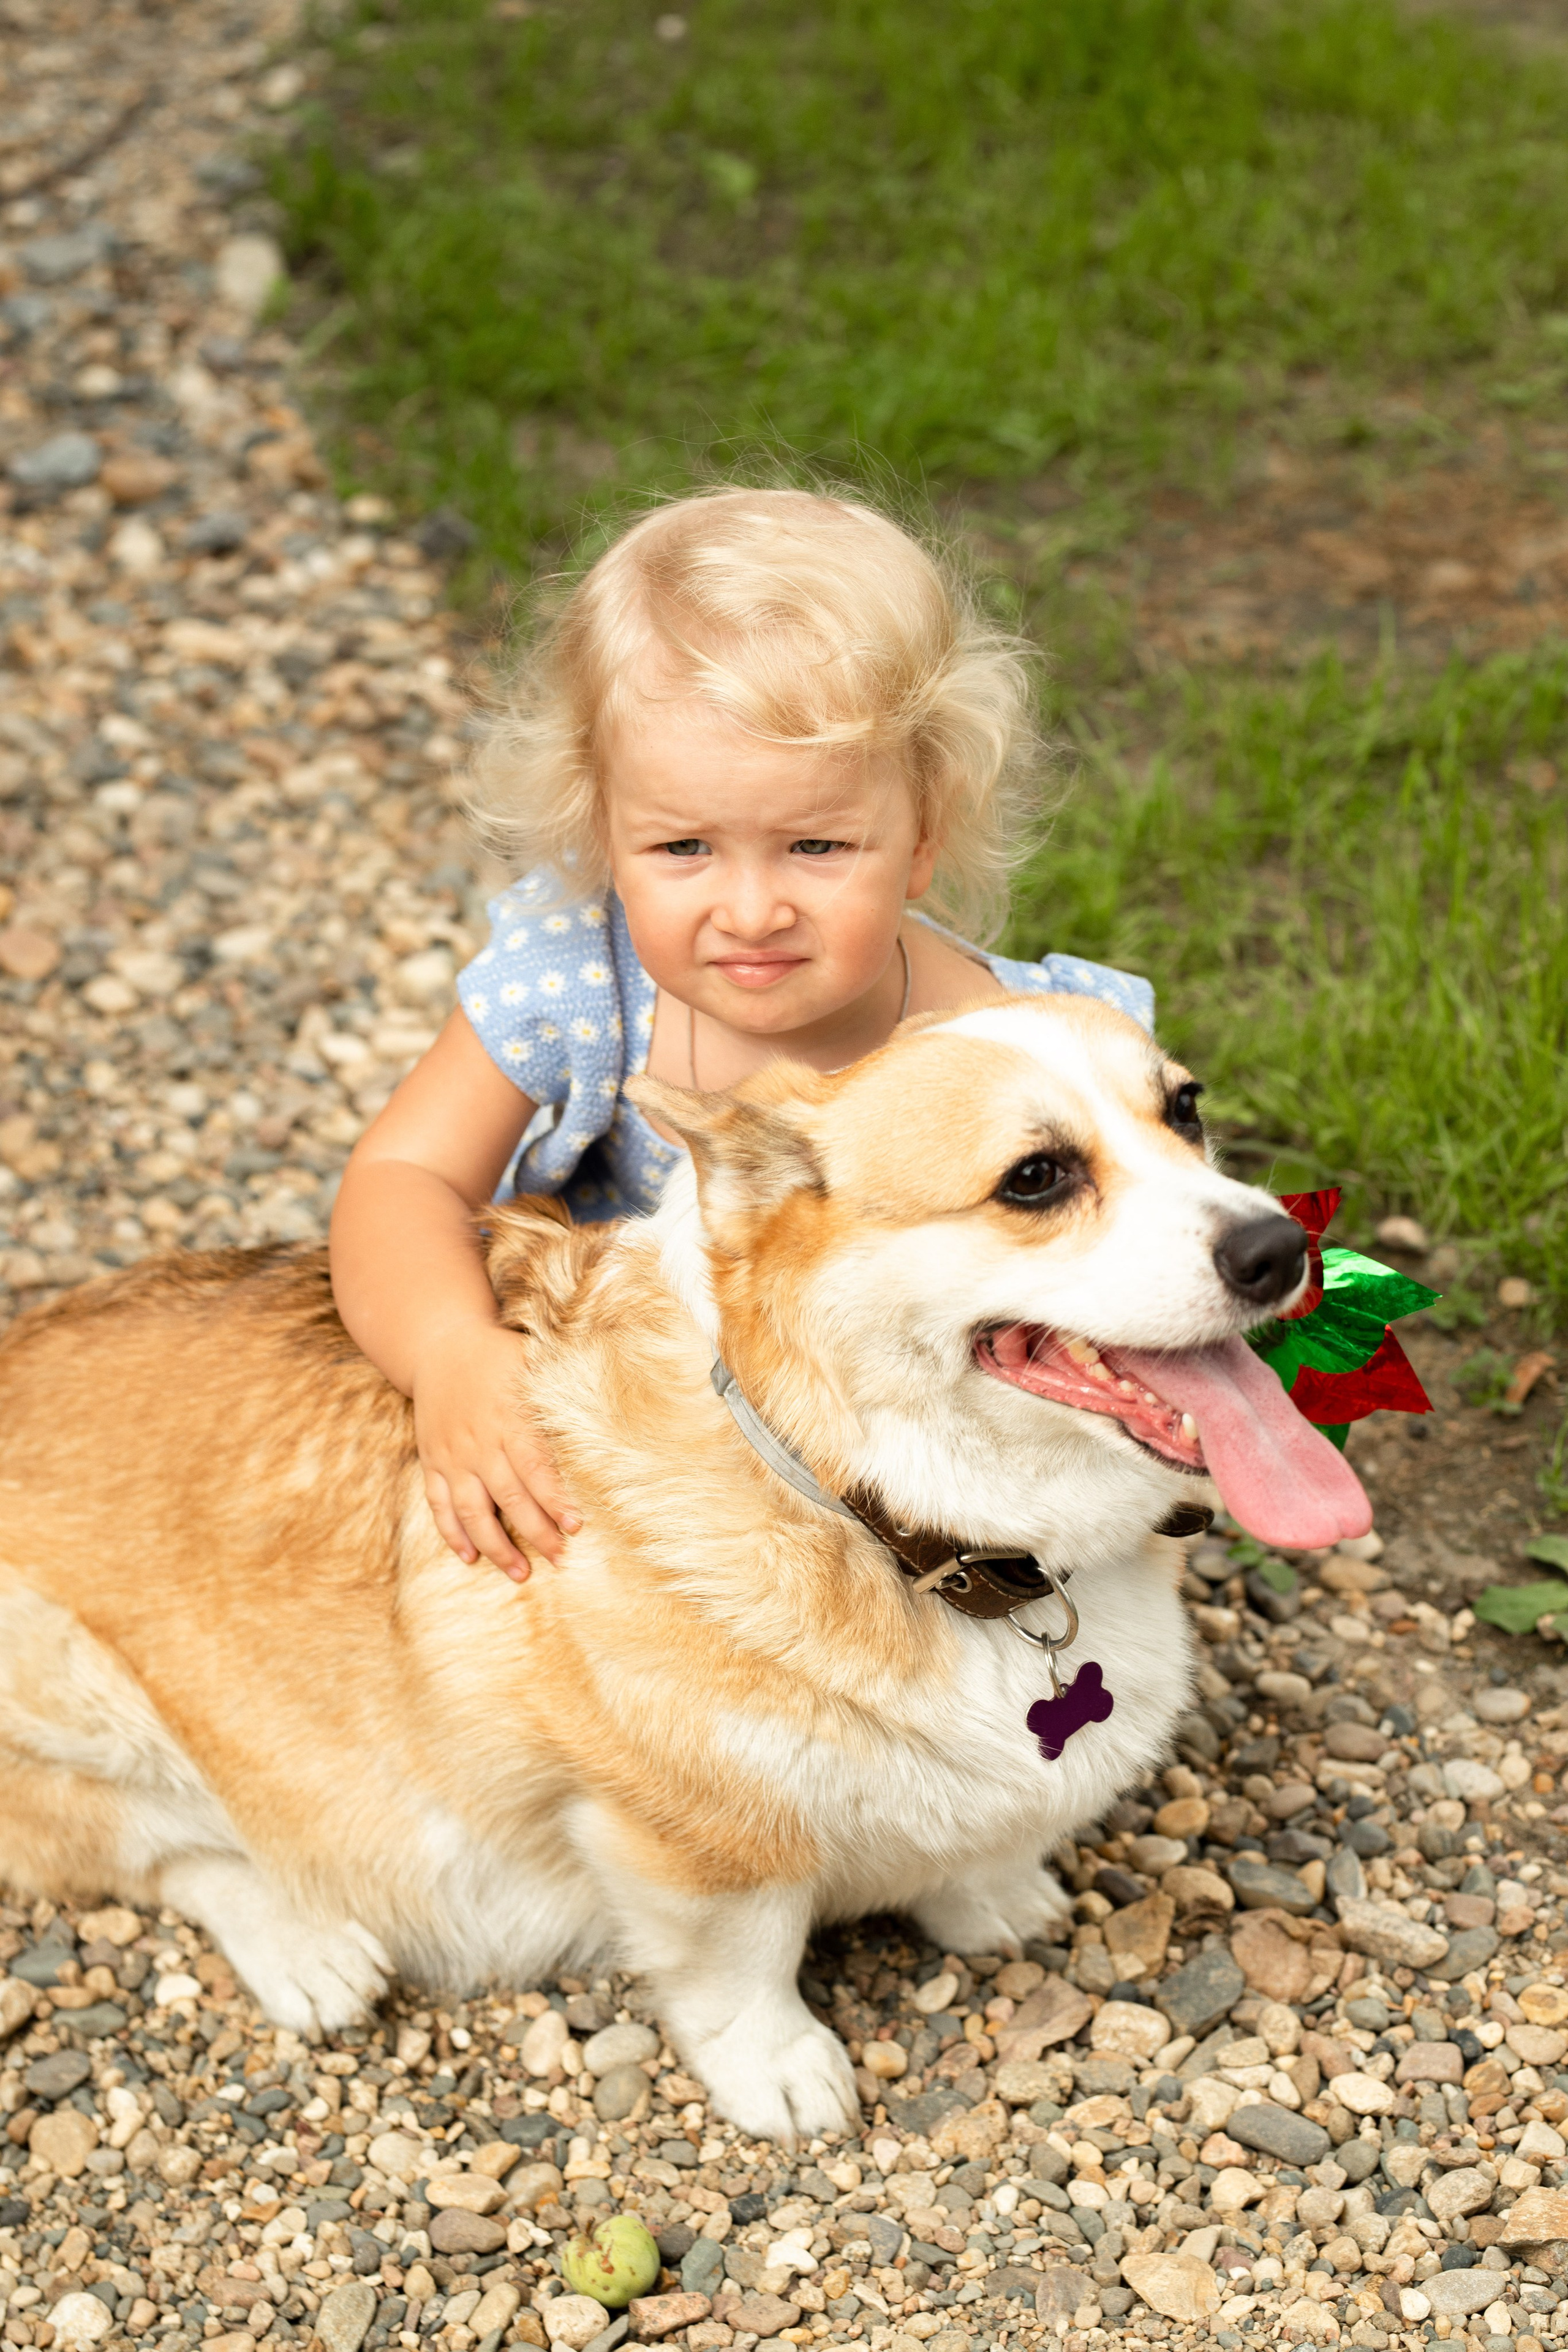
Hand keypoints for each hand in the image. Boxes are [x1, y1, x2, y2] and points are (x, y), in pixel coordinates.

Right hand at [412, 1323, 580, 1579]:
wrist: (438, 1343)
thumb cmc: (498, 1354)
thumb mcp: (533, 1359)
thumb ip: (563, 1385)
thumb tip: (614, 1400)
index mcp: (508, 1418)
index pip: (535, 1467)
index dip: (555, 1499)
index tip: (576, 1525)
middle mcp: (479, 1442)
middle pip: (509, 1497)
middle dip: (536, 1532)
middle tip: (560, 1560)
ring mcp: (452, 1456)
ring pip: (472, 1511)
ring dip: (495, 1546)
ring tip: (520, 1574)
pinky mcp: (432, 1461)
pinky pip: (438, 1505)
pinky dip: (452, 1533)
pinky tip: (470, 1557)